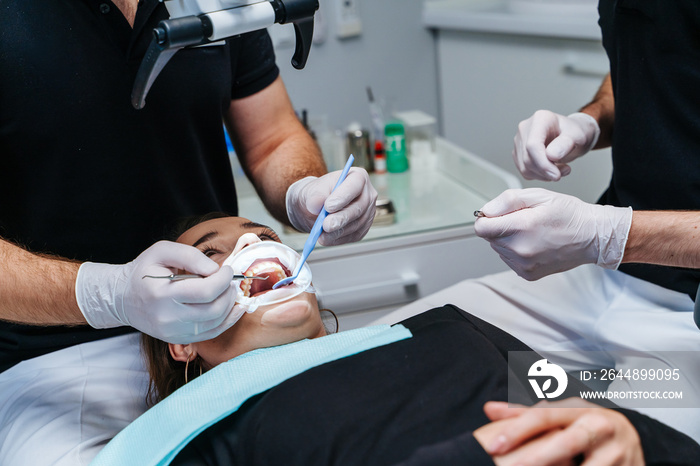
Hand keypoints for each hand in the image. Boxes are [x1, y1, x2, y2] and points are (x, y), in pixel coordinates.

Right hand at [76, 241, 240, 343]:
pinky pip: (210, 334)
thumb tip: (215, 270)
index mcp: (162, 294)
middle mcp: (168, 318)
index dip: (223, 279)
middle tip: (230, 281)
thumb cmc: (144, 271)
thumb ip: (190, 256)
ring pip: (215, 323)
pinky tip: (234, 309)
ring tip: (230, 291)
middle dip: (228, 293)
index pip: (206, 291)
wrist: (123, 298)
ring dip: (230, 306)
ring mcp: (173, 332)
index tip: (227, 270)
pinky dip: (227, 321)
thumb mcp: (162, 251)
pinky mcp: (177, 338)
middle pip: (213, 310)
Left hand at [285, 167, 377, 245]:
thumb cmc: (319, 193)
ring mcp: (368, 212)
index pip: (354, 186)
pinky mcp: (363, 227)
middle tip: (325, 225)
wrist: (318, 206)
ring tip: (321, 234)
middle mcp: (368, 194)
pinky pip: (354, 235)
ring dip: (338, 232)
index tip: (328, 207)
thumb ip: (315, 196)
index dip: (342, 197)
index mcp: (358, 177)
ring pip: (356, 224)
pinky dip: (339, 239)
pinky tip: (326, 238)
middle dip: (340, 218)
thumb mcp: (313, 190)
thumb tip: (315, 205)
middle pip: (358, 208)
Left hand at [474, 188, 631, 279]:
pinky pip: (509, 260)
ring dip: (509, 239)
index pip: (482, 227)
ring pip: (499, 249)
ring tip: (533, 231)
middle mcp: (520, 251)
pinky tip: (535, 243)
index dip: (487, 218)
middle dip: (501, 227)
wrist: (593, 237)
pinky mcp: (528, 274)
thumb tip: (486, 211)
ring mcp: (524, 265)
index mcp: (521, 228)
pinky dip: (516, 251)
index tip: (499, 214)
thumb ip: (507, 201)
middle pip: (490, 238)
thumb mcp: (539, 196)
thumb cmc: (569, 214)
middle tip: (525, 220)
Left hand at [474, 399, 643, 465]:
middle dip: (539, 457)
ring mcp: (616, 451)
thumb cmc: (586, 425)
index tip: (494, 445)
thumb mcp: (560, 415)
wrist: (633, 438)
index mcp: (578, 408)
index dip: (517, 430)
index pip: (543, 415)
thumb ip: (525, 414)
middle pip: (566, 442)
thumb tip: (489, 409)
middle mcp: (599, 426)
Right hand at [513, 111, 599, 180]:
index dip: (543, 164)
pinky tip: (551, 169)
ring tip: (561, 169)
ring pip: (525, 167)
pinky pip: (525, 171)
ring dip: (544, 175)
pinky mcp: (519, 154)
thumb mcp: (578, 136)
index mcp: (540, 119)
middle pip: (528, 158)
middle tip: (564, 171)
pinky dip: (539, 176)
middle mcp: (525, 129)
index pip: (533, 145)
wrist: (571, 136)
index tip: (556, 174)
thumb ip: (565, 144)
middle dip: (546, 171)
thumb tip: (551, 155)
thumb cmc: (574, 133)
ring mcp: (520, 141)